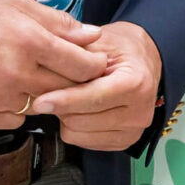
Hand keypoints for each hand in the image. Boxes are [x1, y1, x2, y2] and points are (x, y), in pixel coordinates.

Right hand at [0, 0, 107, 128]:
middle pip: (66, 89)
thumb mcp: (17, 4)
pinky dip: (19, 108)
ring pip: (42, 106)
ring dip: (46, 95)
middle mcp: (16, 73)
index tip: (95, 63)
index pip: (81, 66)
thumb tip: (91, 35)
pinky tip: (11, 90)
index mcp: (29, 41)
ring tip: (35, 77)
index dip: (94, 65)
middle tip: (70, 71)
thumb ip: (58, 23)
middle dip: (74, 81)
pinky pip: (15, 120)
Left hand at [30, 21, 163, 151]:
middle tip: (58, 89)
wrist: (144, 60)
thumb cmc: (122, 48)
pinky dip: (76, 128)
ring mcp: (133, 130)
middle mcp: (139, 111)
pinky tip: (81, 110)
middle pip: (81, 120)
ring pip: (78, 134)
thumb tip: (46, 75)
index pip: (93, 98)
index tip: (40, 102)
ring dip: (67, 117)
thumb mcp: (100, 41)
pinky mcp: (124, 142)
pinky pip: (83, 143)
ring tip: (72, 98)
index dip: (64, 100)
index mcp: (136, 83)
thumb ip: (76, 58)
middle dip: (62, 106)